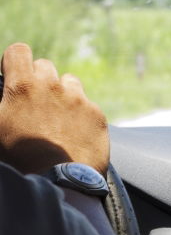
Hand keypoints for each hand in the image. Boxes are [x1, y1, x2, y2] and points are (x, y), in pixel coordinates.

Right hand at [0, 42, 108, 175]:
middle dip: (40, 81)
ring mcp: (77, 99)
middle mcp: (52, 86)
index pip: (19, 51)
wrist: (59, 182)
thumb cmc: (20, 158)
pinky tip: (75, 134)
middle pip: (45, 66)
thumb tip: (4, 99)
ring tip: (58, 119)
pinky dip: (82, 115)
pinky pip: (88, 105)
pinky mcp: (97, 115)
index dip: (16, 62)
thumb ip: (1, 104)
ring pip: (70, 82)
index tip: (16, 77)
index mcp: (23, 86)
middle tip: (36, 106)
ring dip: (63, 94)